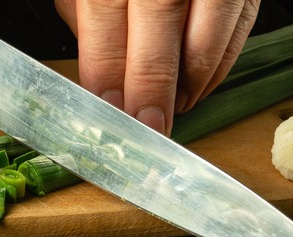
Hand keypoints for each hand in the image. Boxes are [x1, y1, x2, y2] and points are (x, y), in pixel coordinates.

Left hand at [55, 0, 259, 135]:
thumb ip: (85, 20)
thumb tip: (98, 79)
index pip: (107, 25)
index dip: (108, 74)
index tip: (107, 113)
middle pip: (159, 28)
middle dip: (152, 86)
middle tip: (147, 128)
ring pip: (207, 31)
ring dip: (191, 82)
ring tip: (172, 112)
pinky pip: (239, 24)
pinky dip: (220, 62)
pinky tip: (198, 85)